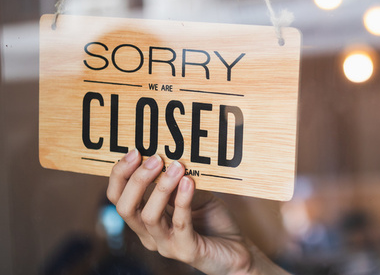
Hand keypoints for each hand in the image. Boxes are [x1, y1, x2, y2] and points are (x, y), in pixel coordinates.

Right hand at [106, 149, 284, 274]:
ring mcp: (166, 245)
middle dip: (136, 179)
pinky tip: (189, 183)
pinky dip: (183, 201)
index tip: (136, 151)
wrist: (238, 251)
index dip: (121, 174)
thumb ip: (181, 182)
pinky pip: (180, 225)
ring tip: (176, 167)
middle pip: (124, 208)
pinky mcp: (186, 252)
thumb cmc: (214, 222)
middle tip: (155, 158)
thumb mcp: (197, 195)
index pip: (118, 197)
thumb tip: (172, 159)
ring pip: (148, 217)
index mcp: (145, 220)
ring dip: (160, 188)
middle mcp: (149, 235)